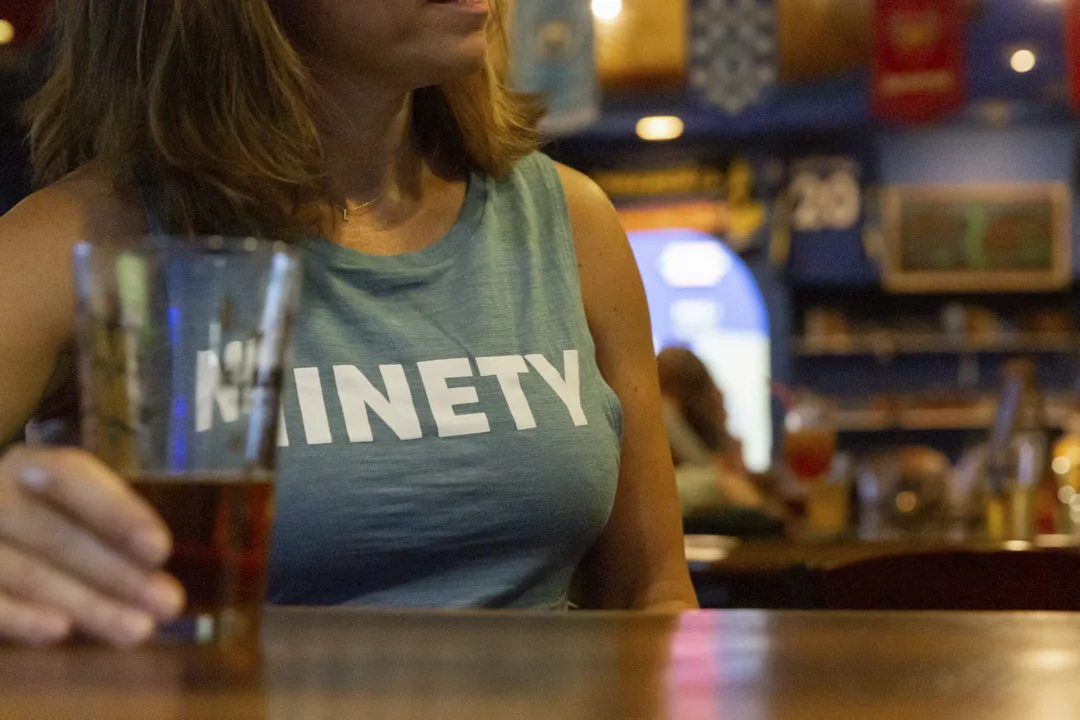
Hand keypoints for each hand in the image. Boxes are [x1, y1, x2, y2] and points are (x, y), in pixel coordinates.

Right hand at [0, 446, 183, 646]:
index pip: (73, 479)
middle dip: (116, 573)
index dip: (116, 513)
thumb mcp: (72, 502)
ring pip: (26, 573)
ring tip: (138, 629)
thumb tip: (155, 562)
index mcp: (29, 466)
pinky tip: (59, 631)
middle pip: (55, 535)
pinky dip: (20, 617)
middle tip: (168, 603)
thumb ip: (108, 520)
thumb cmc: (41, 515)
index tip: (160, 550)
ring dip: (85, 604)